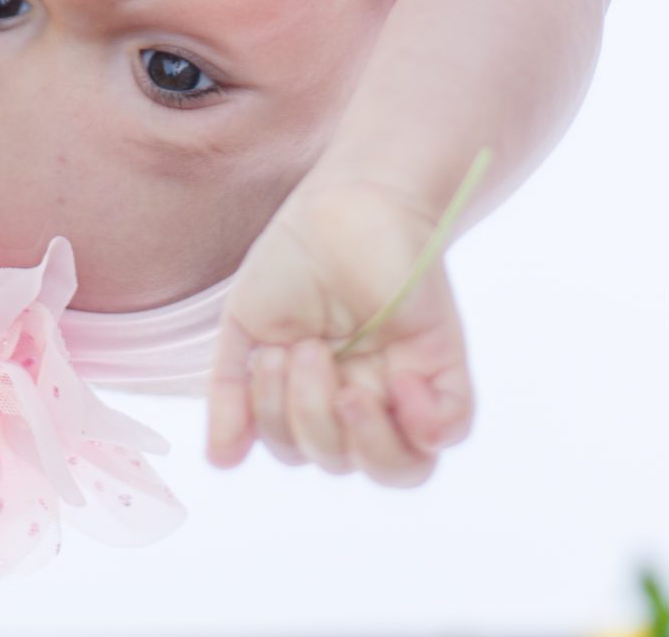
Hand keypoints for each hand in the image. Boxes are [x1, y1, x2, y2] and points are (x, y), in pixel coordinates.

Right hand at [207, 177, 473, 485]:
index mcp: (316, 392)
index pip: (299, 448)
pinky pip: (450, 428)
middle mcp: (362, 395)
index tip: (274, 353)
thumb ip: (231, 392)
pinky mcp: (442, 362)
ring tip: (349, 388)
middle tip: (307, 350)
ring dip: (363, 439)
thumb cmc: (294, 255)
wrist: (343, 200)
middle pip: (341, 460)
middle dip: (311, 417)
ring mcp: (405, 382)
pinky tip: (400, 381)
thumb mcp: (247, 325)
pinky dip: (424, 424)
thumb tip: (219, 462)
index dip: (278, 421)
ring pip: (401, 468)